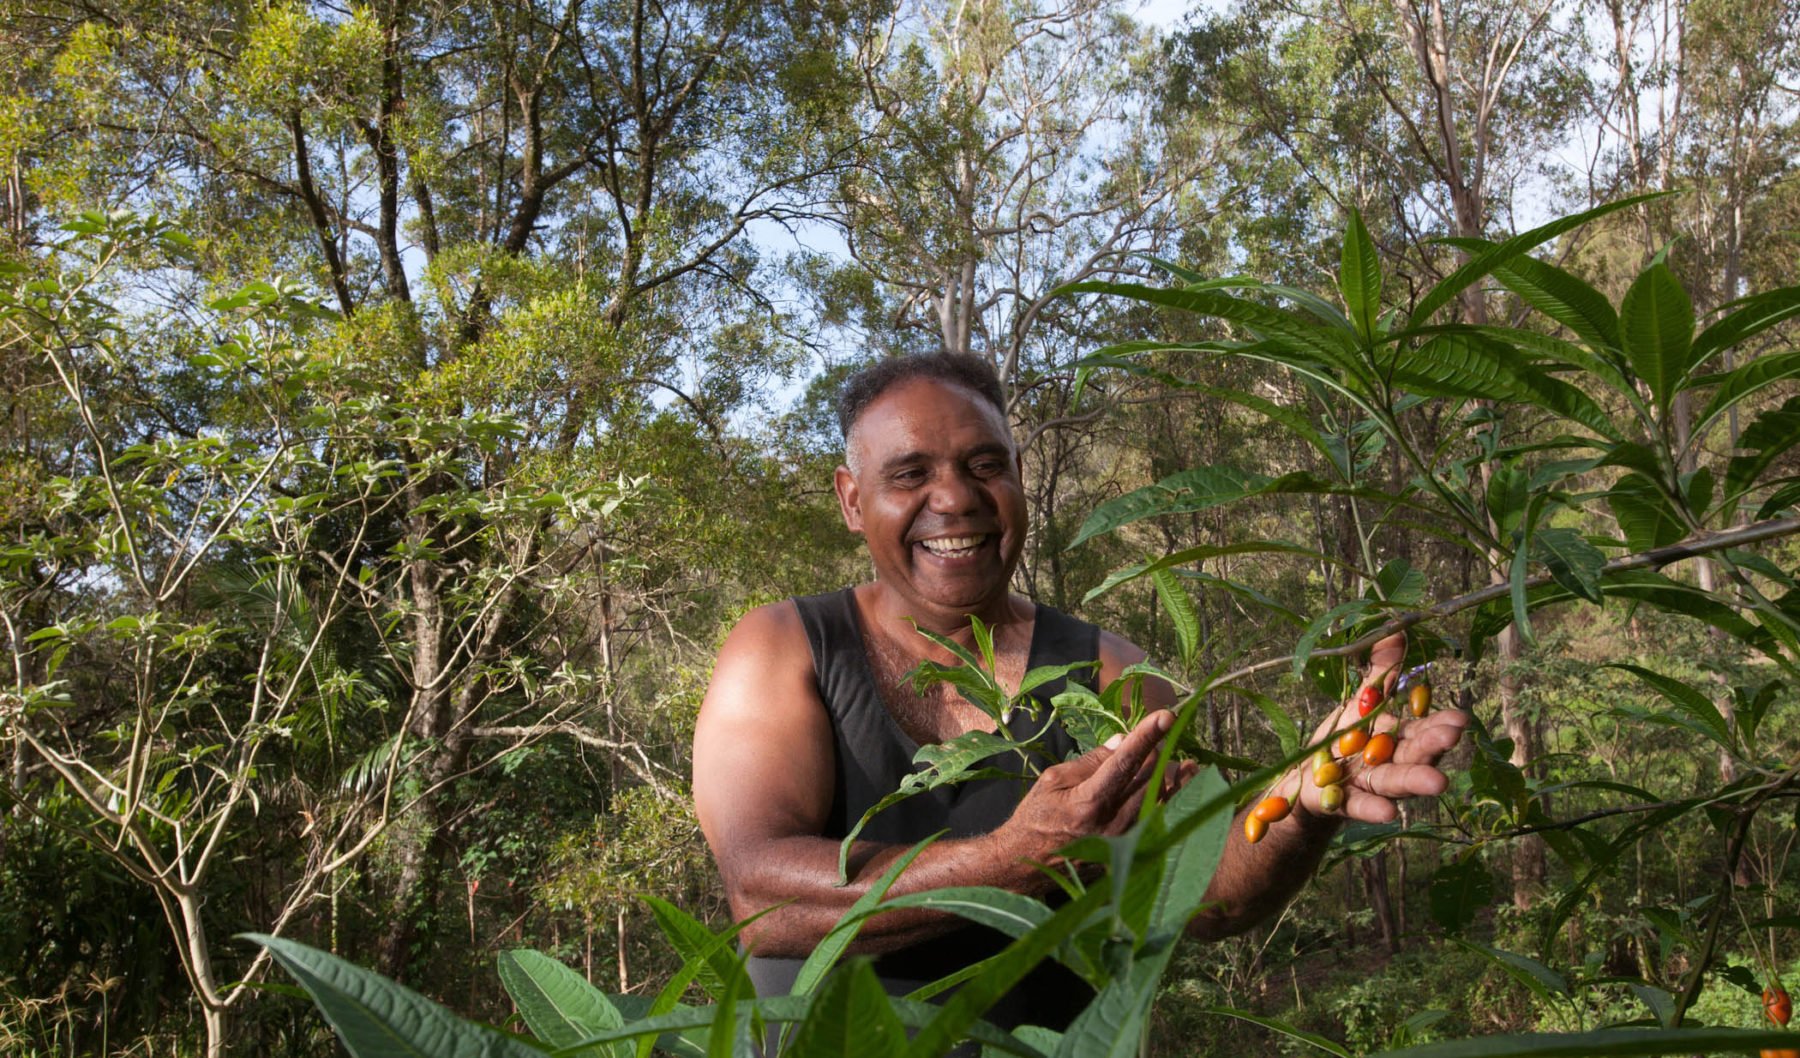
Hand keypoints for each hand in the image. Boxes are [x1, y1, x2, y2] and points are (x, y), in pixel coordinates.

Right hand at [999, 711, 1192, 860]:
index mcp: (1090, 802)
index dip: (1146, 736)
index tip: (1166, 716)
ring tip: (1184, 764)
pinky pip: (1163, 819)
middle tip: (1147, 743)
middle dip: (1153, 752)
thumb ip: (1090, 761)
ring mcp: (1127, 840)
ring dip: (1168, 775)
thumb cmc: (1037, 818)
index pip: (1125, 761)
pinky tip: (1185, 781)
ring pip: (1162, 797)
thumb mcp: (1053, 781)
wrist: (1030, 864)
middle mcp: (1115, 822)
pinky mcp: (1133, 851)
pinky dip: (1176, 797)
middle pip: (1150, 777)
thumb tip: (1122, 741)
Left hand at [1271, 632, 1468, 823]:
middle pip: (1414, 755)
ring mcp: (1370, 784)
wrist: (1308, 777)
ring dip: (1415, 782)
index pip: (1423, 729)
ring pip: (1395, 782)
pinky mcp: (1345, 803)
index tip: (1461, 718)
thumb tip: (1397, 631)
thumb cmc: (1344, 737)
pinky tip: (1388, 812)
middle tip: (1452, 736)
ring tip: (1438, 783)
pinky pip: (1360, 806)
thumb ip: (1382, 670)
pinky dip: (1373, 809)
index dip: (1441, 725)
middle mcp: (1392, 763)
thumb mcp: (1361, 699)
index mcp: (1399, 736)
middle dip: (1433, 747)